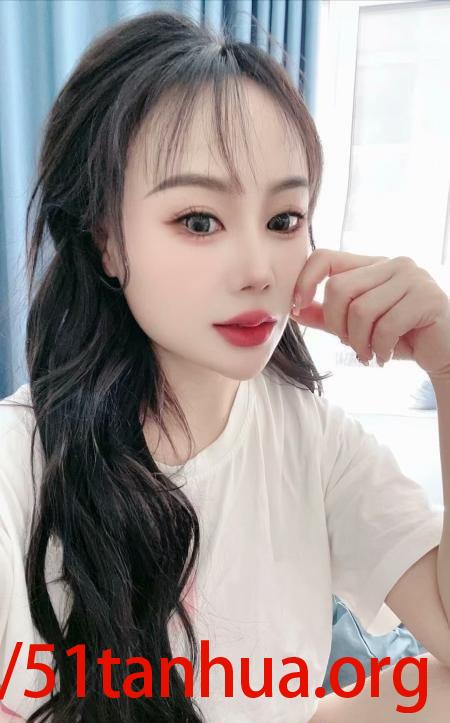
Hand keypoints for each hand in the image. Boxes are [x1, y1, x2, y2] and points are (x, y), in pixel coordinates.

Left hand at [289, 249, 449, 380]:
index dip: (305, 281)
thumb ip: (328, 316)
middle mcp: (392, 264)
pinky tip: (384, 357)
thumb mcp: (358, 327)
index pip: (325, 257)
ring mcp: (412, 278)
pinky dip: (379, 348)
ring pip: (361, 310)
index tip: (298, 306)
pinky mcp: (427, 298)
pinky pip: (386, 326)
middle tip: (352, 345)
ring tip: (369, 354)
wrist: (446, 354)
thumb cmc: (403, 337)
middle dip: (337, 325)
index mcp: (372, 265)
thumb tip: (296, 310)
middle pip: (339, 289)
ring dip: (359, 342)